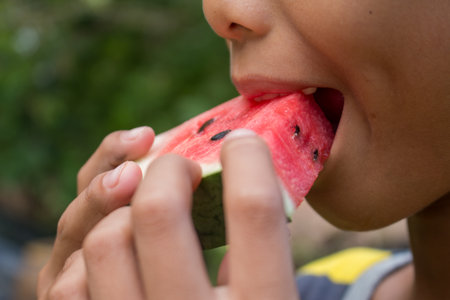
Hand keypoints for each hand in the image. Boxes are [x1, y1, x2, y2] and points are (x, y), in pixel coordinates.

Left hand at [45, 130, 299, 299]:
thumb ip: (258, 261)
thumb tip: (235, 189)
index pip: (254, 210)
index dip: (248, 160)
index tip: (241, 143)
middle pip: (159, 210)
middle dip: (167, 168)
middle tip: (180, 168)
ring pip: (104, 238)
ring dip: (122, 206)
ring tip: (142, 206)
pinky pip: (70, 282)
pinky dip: (86, 255)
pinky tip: (110, 249)